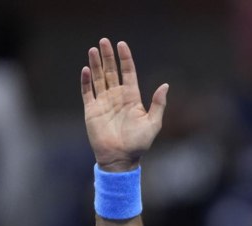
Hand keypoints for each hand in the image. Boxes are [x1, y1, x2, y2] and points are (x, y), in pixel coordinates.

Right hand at [81, 38, 167, 170]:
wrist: (121, 158)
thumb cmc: (139, 143)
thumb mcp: (153, 123)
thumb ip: (158, 104)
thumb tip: (166, 85)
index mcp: (132, 98)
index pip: (128, 73)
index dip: (125, 59)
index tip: (122, 44)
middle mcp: (117, 97)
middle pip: (111, 71)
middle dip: (108, 56)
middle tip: (104, 41)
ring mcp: (103, 102)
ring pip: (98, 78)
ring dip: (96, 64)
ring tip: (94, 49)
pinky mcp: (91, 110)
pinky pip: (87, 92)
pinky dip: (86, 81)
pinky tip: (86, 69)